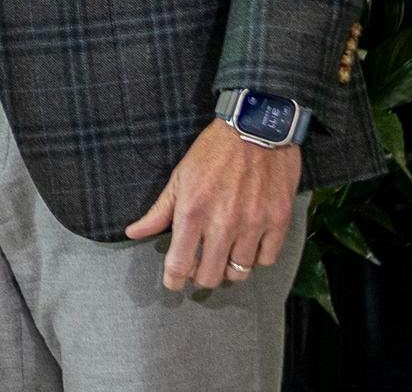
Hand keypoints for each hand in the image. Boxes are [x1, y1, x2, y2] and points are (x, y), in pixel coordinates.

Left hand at [123, 119, 301, 290]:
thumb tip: (133, 232)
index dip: (173, 279)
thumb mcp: (179, 177)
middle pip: (210, 276)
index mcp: (193, 211)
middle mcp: (223, 224)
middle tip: (198, 267)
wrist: (254, 129)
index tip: (172, 282)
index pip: (179, 263)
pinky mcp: (278, 222)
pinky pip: (266, 260)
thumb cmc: (212, 151)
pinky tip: (247, 244)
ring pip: (240, 272)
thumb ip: (158, 211)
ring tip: (222, 254)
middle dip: (200, 277)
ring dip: (228, 268)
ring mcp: (253, 225)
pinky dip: (255, 258)